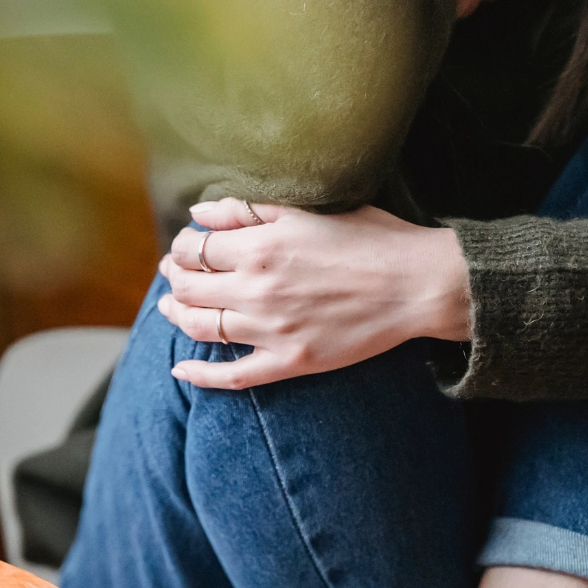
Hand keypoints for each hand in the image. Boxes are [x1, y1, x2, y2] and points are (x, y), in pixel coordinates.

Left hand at [157, 197, 470, 389]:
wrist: (416, 284)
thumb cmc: (366, 237)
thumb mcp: (304, 209)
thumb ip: (245, 210)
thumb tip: (197, 215)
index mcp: (258, 247)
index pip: (193, 249)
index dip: (181, 246)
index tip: (185, 245)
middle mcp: (257, 289)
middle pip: (188, 288)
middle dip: (173, 277)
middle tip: (172, 272)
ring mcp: (272, 330)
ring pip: (200, 328)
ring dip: (176, 316)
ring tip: (170, 307)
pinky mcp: (291, 362)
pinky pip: (233, 376)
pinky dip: (200, 377)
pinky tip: (180, 371)